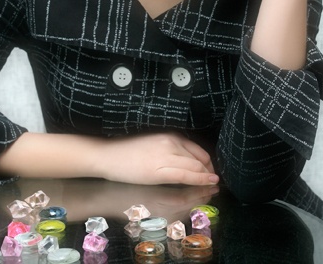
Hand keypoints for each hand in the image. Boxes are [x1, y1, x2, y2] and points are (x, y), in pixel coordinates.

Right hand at [94, 131, 218, 185]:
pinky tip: (208, 184)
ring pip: (195, 167)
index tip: (211, 173)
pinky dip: (200, 180)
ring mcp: (166, 155)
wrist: (107, 155)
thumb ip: (171, 149)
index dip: (208, 164)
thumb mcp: (154, 144)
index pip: (198, 150)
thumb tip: (188, 162)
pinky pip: (186, 176)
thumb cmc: (127, 152)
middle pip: (199, 159)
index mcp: (170, 135)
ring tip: (213, 187)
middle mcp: (171, 142)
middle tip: (214, 183)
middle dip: (209, 172)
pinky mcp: (160, 169)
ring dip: (207, 178)